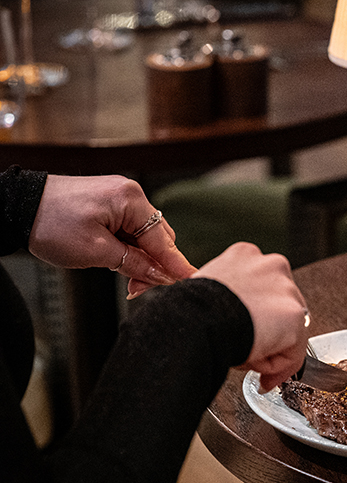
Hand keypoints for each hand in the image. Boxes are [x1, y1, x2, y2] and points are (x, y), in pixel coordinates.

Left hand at [28, 175, 196, 298]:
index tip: (191, 279)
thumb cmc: (50, 222)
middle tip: (140, 288)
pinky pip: (130, 228)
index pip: (162, 240)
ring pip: (144, 235)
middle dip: (154, 264)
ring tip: (128, 280)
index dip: (175, 264)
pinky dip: (129, 247)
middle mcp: (130, 194)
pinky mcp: (109, 202)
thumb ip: (133, 263)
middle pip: (157, 237)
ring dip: (140, 258)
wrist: (18, 206)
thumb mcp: (95, 252)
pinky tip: (121, 262)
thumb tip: (160, 274)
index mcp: (131, 200)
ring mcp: (119, 197)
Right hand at [194, 242, 307, 392]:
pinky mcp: (296, 315)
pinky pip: (293, 350)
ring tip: (244, 353)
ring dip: (269, 347)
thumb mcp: (205, 290)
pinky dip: (278, 365)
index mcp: (245, 255)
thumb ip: (225, 296)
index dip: (251, 315)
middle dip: (264, 330)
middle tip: (242, 346)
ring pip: (287, 329)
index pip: (260, 288)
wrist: (195, 320)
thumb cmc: (190, 311)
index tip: (241, 330)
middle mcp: (271, 265)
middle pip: (277, 307)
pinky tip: (255, 363)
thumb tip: (225, 316)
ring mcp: (286, 288)